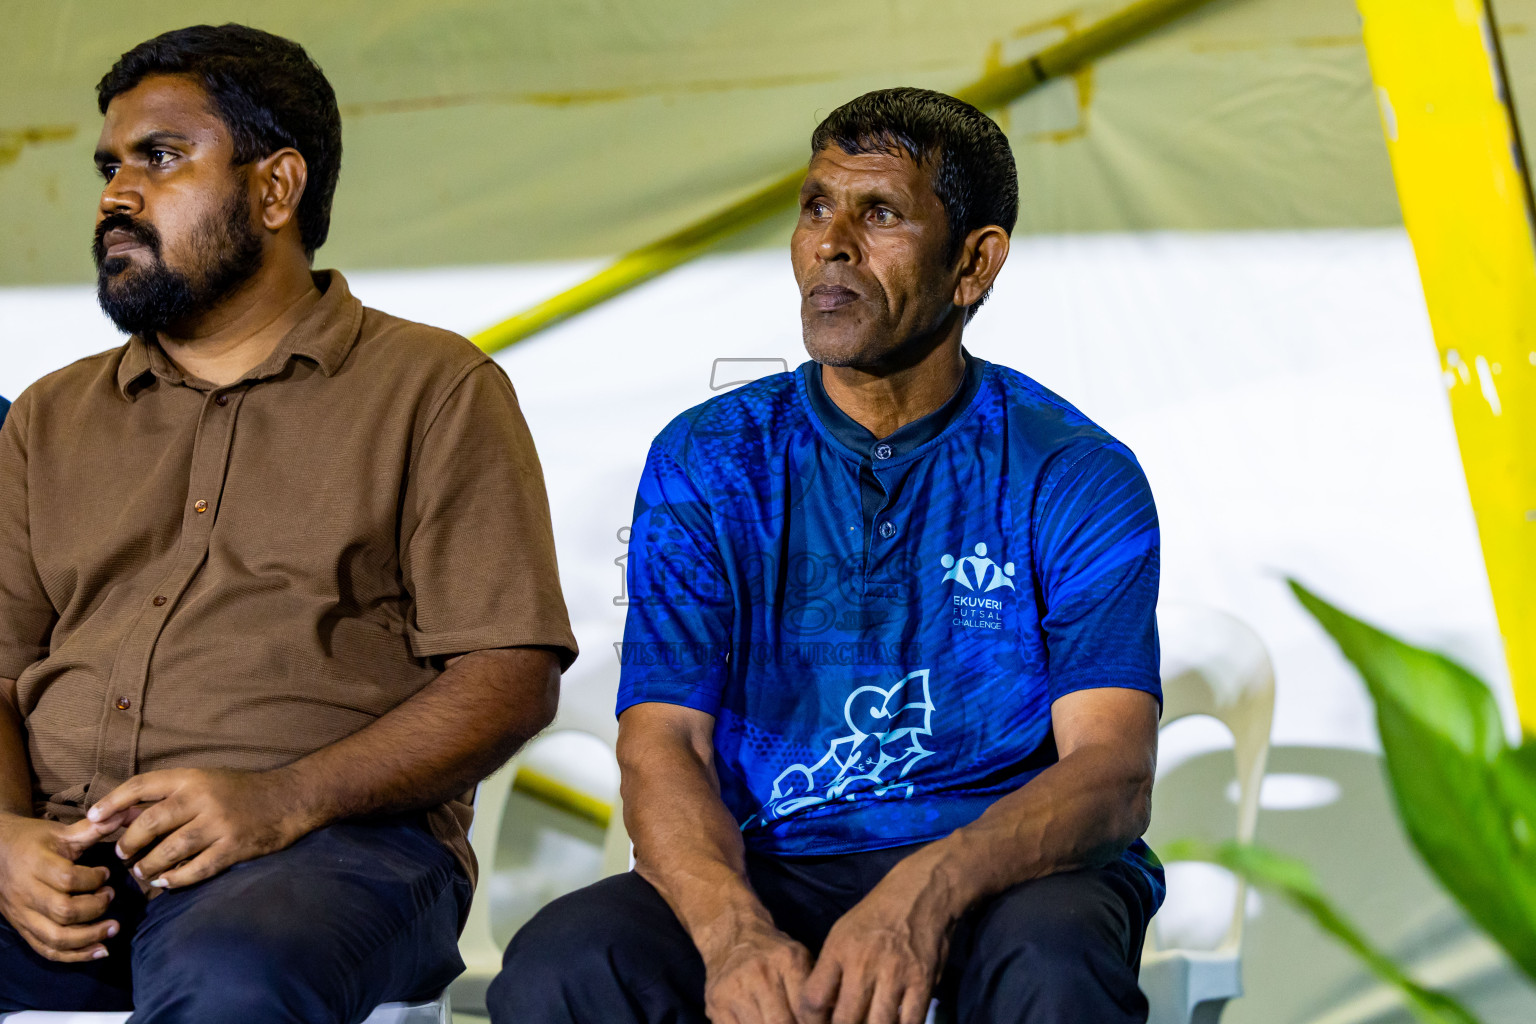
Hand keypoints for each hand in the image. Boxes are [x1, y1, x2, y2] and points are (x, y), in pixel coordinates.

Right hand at [0, 812, 120, 961]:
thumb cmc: (33, 841)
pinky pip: (46, 950)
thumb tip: (126, 813)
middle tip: (111, 896)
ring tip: (113, 928)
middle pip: (62, 911)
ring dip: (89, 938)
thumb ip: (92, 829)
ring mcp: (23, 915)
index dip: (93, 879)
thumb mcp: (60, 832)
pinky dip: (74, 956)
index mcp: (36, 864)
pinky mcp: (23, 929)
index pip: (67, 878)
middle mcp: (26, 893)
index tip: (106, 874)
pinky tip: (99, 951)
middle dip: (95, 908)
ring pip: (54, 937)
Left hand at [88, 767, 314, 889]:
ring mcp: (219, 824)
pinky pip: (194, 870)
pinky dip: (175, 880)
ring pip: (169, 851)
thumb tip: (122, 817)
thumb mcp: (205, 783)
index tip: (92, 818)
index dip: (113, 802)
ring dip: (148, 866)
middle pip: (150, 823)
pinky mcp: (233, 848)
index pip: (143, 785)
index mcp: (193, 778)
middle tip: (123, 856)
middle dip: (129, 843)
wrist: (289, 800)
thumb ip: (167, 798)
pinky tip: (167, 883)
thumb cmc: (241, 791)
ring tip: (142, 872)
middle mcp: (203, 798)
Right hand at [702, 918, 814, 1023]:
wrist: (731, 934)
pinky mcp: (716, 1002)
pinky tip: (760, 1023)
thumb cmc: (773, 953)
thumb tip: (832, 1016)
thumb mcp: (799, 959)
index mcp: (787, 960)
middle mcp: (759, 973)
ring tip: (780, 1023)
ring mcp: (735, 988)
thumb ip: (814, 988)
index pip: (805, 1009)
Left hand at [798, 860, 957, 1023]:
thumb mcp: (842, 934)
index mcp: (838, 950)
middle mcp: (863, 963)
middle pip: (844, 1021)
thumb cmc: (876, 916)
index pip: (813, 1000)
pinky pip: (910, 1022)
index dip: (811, 1022)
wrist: (921, 891)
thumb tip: (822, 1011)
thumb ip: (831, 972)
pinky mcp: (923, 982)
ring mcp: (895, 974)